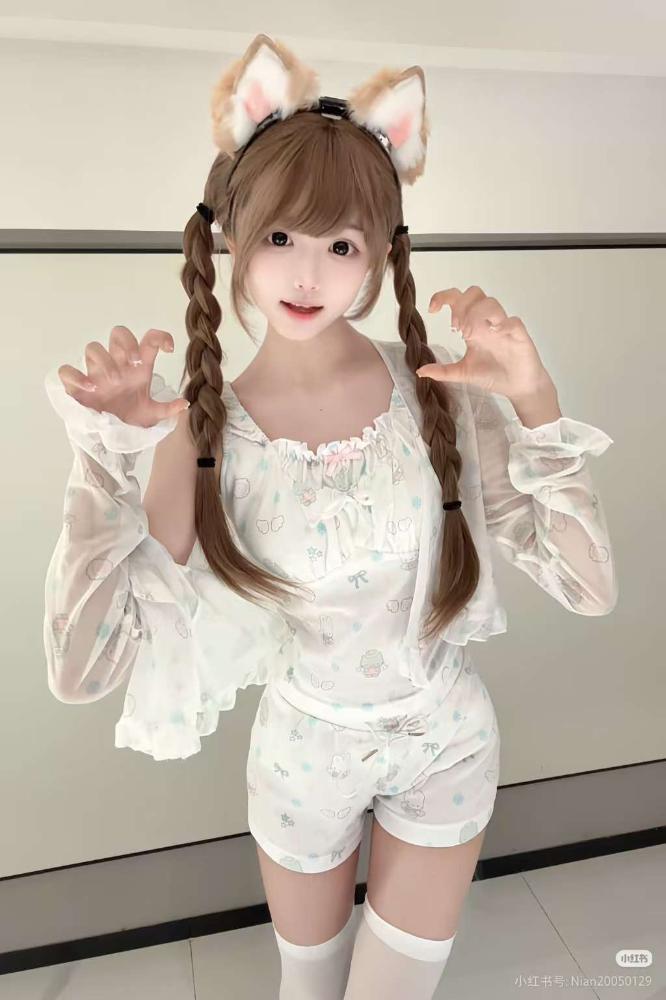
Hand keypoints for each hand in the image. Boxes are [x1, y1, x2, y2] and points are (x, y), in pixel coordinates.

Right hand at [57, 327, 189, 427]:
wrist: (109, 435)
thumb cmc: (129, 417)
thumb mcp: (151, 415)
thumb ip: (167, 409)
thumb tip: (184, 404)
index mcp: (137, 367)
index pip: (148, 340)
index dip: (160, 337)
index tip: (169, 349)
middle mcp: (117, 364)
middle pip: (118, 333)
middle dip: (127, 342)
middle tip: (134, 363)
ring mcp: (96, 372)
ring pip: (93, 348)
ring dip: (105, 362)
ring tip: (114, 382)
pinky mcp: (76, 385)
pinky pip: (67, 370)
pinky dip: (76, 376)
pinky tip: (90, 389)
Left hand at [417, 286, 554, 400]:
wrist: (518, 387)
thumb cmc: (493, 375)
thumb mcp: (463, 373)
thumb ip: (443, 371)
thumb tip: (420, 371)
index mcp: (473, 326)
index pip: (458, 300)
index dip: (444, 298)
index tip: (432, 310)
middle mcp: (488, 322)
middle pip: (474, 293)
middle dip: (462, 306)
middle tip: (456, 329)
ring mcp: (504, 326)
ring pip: (491, 303)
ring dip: (477, 314)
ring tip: (469, 334)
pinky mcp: (519, 335)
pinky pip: (512, 321)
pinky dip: (503, 324)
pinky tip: (495, 334)